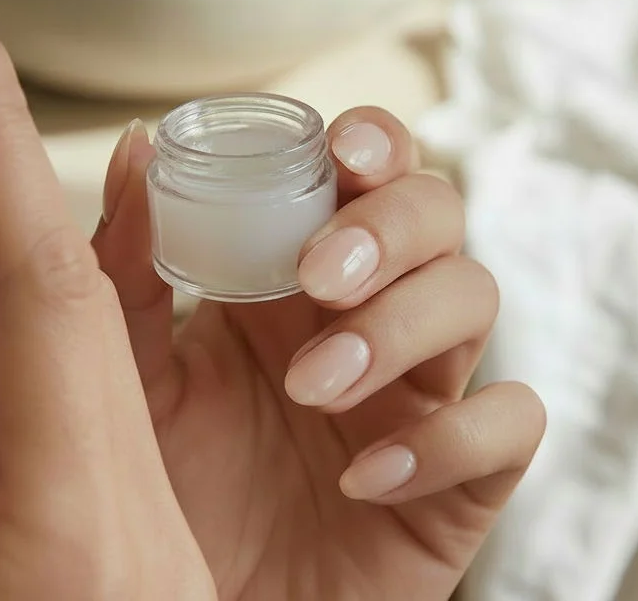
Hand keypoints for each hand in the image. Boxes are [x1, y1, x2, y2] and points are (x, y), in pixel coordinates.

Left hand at [93, 109, 545, 597]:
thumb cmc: (165, 493)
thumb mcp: (129, 379)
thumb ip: (127, 270)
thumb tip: (136, 149)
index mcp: (295, 276)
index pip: (365, 172)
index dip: (372, 144)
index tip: (342, 151)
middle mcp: (370, 315)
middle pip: (438, 212)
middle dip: (391, 227)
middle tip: (320, 278)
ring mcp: (422, 392)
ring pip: (476, 298)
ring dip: (401, 326)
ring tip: (313, 389)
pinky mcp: (463, 477)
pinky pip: (509, 424)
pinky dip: (451, 437)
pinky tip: (365, 479)